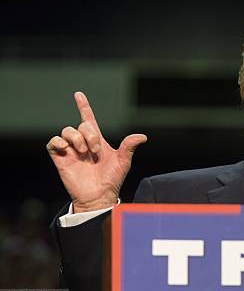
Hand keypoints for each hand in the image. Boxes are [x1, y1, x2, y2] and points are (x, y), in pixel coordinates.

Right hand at [46, 92, 146, 212]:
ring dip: (77, 139)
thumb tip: (142, 136)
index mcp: (97, 141)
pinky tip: (67, 149)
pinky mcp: (61, 158)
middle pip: (81, 125)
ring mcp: (71, 150)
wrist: (99, 196)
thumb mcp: (123, 161)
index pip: (88, 119)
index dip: (83, 106)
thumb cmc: (111, 180)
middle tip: (96, 151)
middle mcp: (83, 143)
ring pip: (67, 131)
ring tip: (84, 153)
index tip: (79, 94)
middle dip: (90, 135)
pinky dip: (59, 142)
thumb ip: (129, 146)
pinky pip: (53, 142)